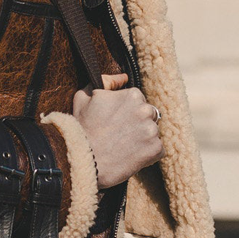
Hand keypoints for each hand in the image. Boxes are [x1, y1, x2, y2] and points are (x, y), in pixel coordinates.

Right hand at [72, 74, 163, 188]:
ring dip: (142, 138)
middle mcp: (145, 110)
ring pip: (152, 132)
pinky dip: (147, 154)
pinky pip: (157, 150)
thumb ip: (105, 81)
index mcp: (132, 95)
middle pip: (148, 115)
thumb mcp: (84, 97)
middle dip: (136, 123)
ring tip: (123, 147)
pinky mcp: (155, 149)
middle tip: (118, 135)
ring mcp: (152, 130)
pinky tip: (130, 156)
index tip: (114, 121)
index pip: (137, 100)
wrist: (84, 160)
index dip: (125, 111)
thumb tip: (123, 77)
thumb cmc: (81, 129)